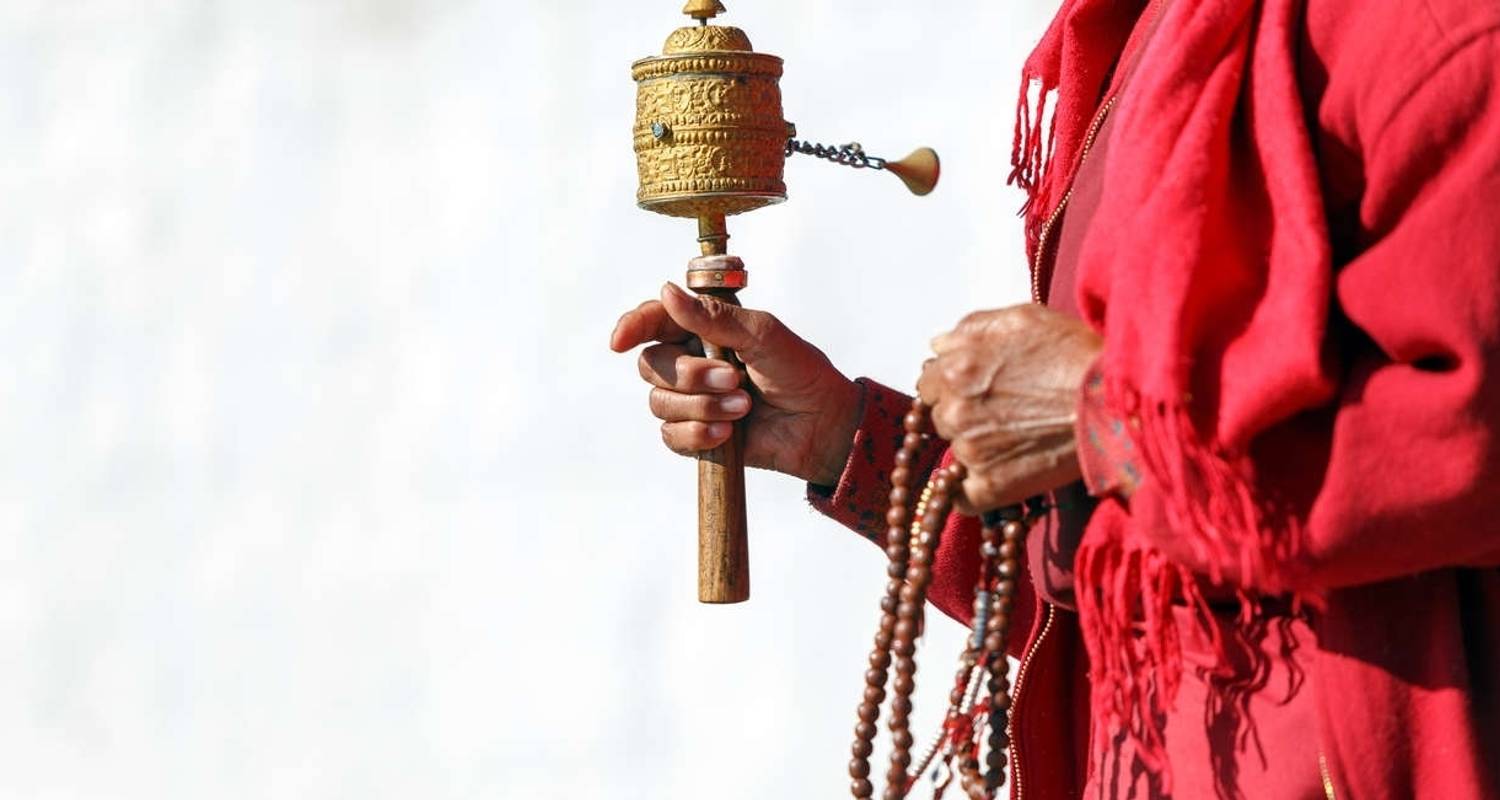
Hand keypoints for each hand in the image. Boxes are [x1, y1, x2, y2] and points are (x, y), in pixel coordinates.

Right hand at [610, 282, 862, 485]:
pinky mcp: (696, 435)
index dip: (632, 327)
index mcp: (703, 329)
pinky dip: (698, 434)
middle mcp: (691, 361)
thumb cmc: (800, 372)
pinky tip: (727, 434)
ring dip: (702, 406)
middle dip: (691, 375)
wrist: (822, 425)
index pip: (654, 321)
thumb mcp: (763, 335)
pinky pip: (671, 435)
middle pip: (650, 364)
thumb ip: (714, 317)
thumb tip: (667, 292)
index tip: (620, 341)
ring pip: (659, 402)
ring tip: (744, 408)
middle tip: (735, 379)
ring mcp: (692, 400)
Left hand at [917, 304, 1101, 511]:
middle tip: (1003, 414)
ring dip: (975, 448)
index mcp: (955, 367)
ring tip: (1016, 440)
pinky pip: (962, 498)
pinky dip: (972, 492)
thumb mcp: (1022, 319)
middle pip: (941, 417)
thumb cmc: (1075, 355)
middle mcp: (955, 410)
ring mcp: (970, 451)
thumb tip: (940, 345)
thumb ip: (971, 327)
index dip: (951, 385)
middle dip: (964, 415)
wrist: (1112, 404)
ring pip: (955, 452)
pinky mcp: (989, 487)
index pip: (929, 383)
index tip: (975, 391)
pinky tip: (996, 478)